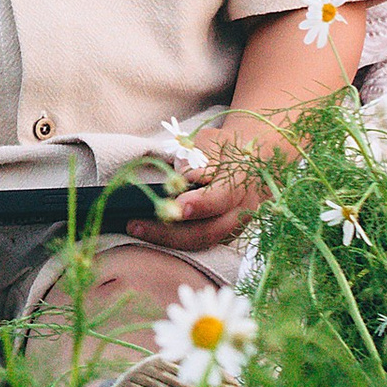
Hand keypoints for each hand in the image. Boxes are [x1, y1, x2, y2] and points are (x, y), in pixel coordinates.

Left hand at [120, 129, 266, 252]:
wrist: (250, 163)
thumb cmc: (225, 149)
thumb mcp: (213, 141)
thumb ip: (200, 157)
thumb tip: (186, 178)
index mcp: (242, 183)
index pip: (223, 197)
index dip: (201, 203)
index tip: (178, 205)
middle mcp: (241, 211)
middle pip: (209, 230)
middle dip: (171, 232)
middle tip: (137, 224)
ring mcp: (233, 228)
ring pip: (201, 243)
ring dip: (166, 240)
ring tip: (136, 228)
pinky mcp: (222, 237)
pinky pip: (198, 244)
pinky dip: (173, 241)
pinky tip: (149, 233)